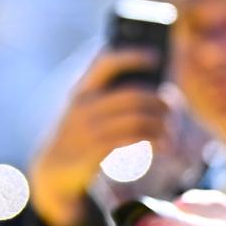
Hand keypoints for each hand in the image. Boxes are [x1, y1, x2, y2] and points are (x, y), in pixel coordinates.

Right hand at [28, 47, 169, 225]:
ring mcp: (90, 129)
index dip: (132, 56)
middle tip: (171, 106)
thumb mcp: (84, 109)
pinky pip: (132, 141)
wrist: (53, 168)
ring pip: (137, 120)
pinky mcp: (96, 151)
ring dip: (160, 124)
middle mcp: (84, 106)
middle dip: (158, 100)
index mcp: (82, 90)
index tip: (156, 57)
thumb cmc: (79, 133)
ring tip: (170, 130)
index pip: (106, 62)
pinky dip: (153, 141)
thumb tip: (153, 87)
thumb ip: (108, 95)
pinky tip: (163, 145)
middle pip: (132, 95)